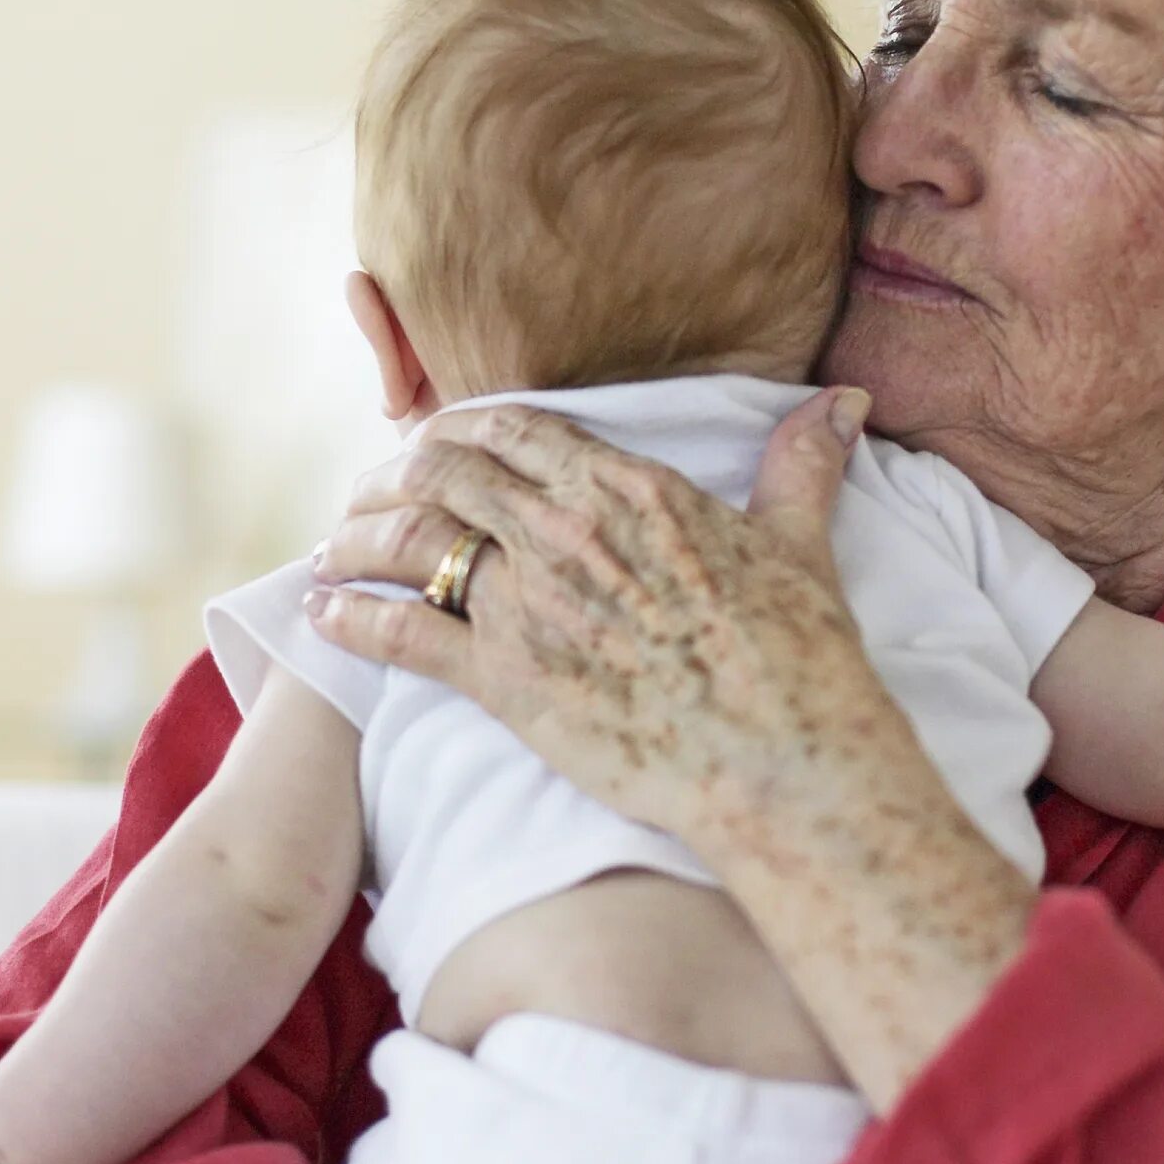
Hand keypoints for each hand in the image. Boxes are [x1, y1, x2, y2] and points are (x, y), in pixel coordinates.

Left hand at [303, 386, 903, 845]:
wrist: (779, 760)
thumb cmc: (799, 658)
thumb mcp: (800, 545)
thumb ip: (802, 464)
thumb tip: (840, 402)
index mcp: (627, 487)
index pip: (514, 428)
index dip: (461, 428)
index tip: (435, 440)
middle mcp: (563, 530)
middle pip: (444, 473)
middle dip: (395, 476)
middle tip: (372, 492)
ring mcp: (527, 602)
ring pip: (409, 542)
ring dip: (358, 540)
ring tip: (332, 550)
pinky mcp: (504, 679)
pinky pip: (403, 635)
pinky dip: (351, 621)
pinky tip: (322, 616)